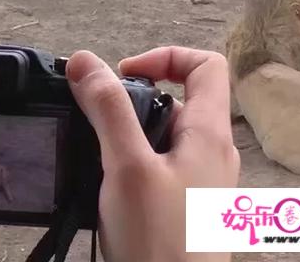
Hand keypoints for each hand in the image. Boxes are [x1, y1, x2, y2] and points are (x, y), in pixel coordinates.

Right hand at [66, 46, 238, 261]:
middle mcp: (212, 153)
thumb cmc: (160, 245)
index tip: (125, 74)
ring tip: (102, 155)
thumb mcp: (128, 167)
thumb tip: (86, 61)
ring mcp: (202, 181)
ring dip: (132, 132)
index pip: (206, 65)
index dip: (166, 56)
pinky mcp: (186, 205)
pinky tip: (110, 183)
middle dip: (137, 98)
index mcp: (209, 134)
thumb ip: (108, 110)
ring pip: (167, 134)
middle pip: (182, 98)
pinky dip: (134, 160)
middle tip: (101, 119)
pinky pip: (162, 164)